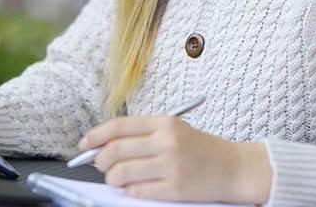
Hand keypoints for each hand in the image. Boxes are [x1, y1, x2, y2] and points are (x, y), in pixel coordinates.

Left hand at [79, 116, 271, 203]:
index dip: (95, 136)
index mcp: (164, 123)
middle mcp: (166, 142)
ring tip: (116, 179)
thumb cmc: (200, 149)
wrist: (233, 168)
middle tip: (99, 164)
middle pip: (115, 150)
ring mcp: (171, 166)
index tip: (83, 145)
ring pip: (121, 173)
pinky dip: (129, 191)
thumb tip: (103, 147)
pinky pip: (137, 191)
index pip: (119, 127)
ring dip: (111, 179)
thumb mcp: (174, 131)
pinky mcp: (175, 189)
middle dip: (99, 160)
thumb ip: (142, 136)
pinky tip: (134, 188)